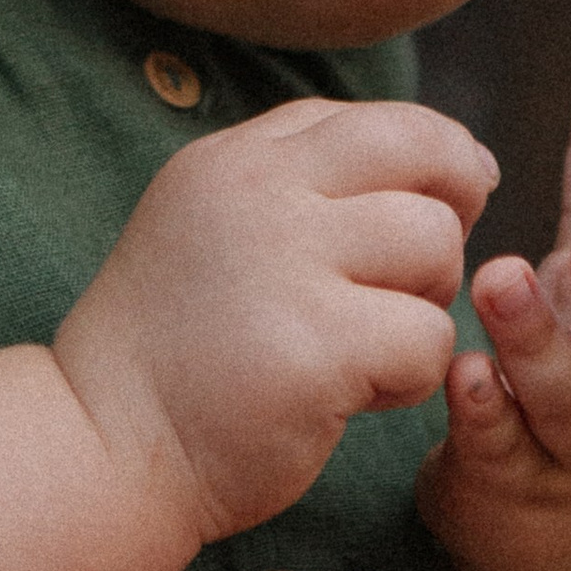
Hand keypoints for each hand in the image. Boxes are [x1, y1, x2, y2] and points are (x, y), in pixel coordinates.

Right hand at [53, 97, 494, 546]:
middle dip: (444, 226)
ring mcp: (286, 265)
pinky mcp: (316, 348)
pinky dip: (409, 379)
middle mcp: (259, 193)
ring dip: (423, 306)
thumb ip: (309, 180)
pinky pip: (429, 340)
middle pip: (426, 161)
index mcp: (235, 158)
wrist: (100, 451)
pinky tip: (349, 397)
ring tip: (363, 348)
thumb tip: (469, 161)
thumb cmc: (177, 350)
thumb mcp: (216, 224)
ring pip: (437, 248)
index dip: (431, 165)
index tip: (431, 215)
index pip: (380, 120)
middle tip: (401, 289)